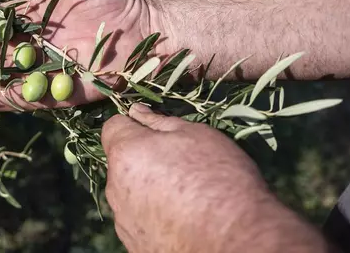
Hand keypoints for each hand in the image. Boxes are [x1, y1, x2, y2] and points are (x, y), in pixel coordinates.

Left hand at [102, 104, 332, 252]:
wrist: (236, 241)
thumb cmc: (219, 179)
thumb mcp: (197, 135)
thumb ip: (159, 121)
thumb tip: (136, 111)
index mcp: (126, 153)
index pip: (113, 126)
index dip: (134, 125)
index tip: (156, 133)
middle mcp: (115, 186)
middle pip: (121, 161)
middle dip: (142, 158)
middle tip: (179, 165)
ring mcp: (122, 218)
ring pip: (128, 192)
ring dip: (146, 188)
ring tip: (185, 196)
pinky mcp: (133, 243)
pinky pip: (138, 219)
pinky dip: (153, 215)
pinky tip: (182, 219)